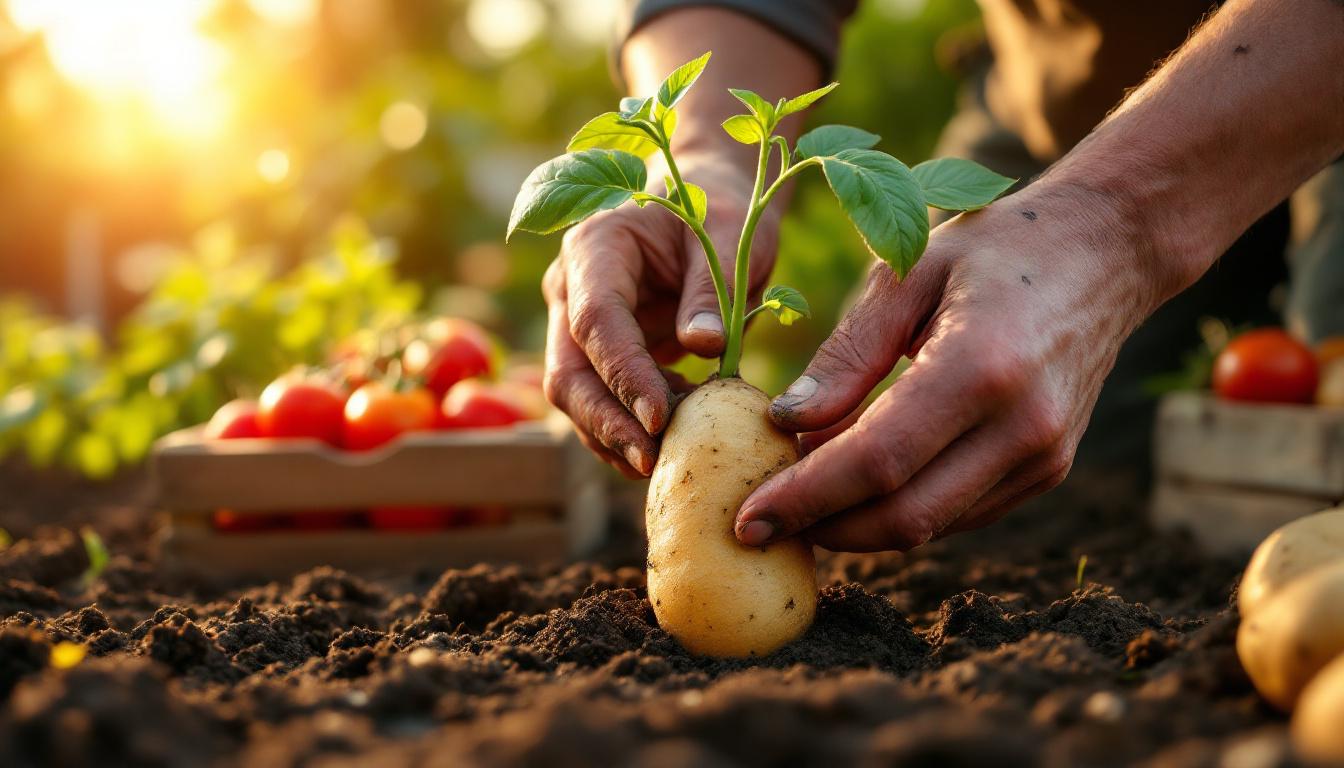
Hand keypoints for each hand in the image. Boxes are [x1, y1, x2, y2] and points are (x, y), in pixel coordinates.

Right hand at [542, 152, 779, 476]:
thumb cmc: (722, 212)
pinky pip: (602, 404)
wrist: (708, 207)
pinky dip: (632, 430)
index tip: (660, 419)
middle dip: (606, 423)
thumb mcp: (733, 235)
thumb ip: (714, 288)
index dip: (623, 375)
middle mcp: (571, 288)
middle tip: (653, 463)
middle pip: (567, 372)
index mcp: (596, 247)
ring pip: (576, 397)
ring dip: (616, 437)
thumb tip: (704, 347)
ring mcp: (576, 325)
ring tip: (668, 462)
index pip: (596, 322)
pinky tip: (676, 443)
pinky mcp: (597, 356)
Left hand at [734, 183, 1158, 550]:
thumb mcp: (907, 273)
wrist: (1106, 252)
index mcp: (982, 367)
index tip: (746, 520)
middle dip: (823, 529)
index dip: (805, 498)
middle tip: (759, 524)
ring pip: (931, 526)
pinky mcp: (1048, 471)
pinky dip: (899, 511)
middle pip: (903, 515)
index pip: (877, 461)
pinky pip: (959, 513)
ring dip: (856, 527)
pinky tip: (854, 489)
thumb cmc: (995, 247)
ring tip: (797, 503)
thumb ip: (847, 354)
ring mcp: (1044, 457)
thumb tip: (785, 423)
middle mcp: (1022, 427)